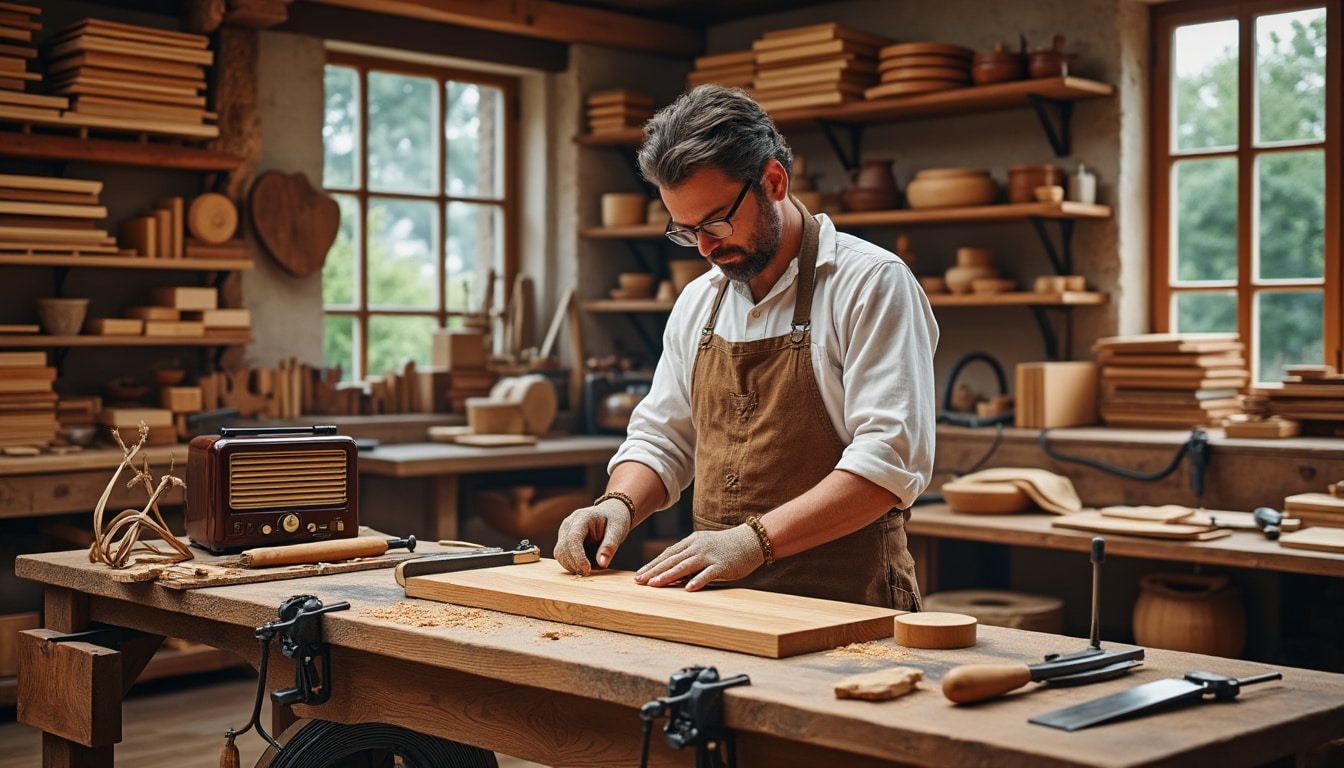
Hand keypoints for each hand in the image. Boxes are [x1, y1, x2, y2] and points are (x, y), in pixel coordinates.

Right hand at [553, 497, 631, 574]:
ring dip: (571, 565)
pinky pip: (562, 555)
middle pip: (563, 548)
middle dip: (575, 564)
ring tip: (588, 568)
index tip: (587, 570)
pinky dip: (571, 563)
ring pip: (560, 554)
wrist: (611, 512)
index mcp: (582, 518)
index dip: (578, 557)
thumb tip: (602, 564)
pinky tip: (583, 565)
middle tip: (590, 573)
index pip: (573, 539)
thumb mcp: (618, 531)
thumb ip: (609, 546)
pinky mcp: (563, 539)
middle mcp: (569, 523)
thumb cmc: (615, 519)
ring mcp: (564, 531)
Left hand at [634, 524, 763, 590]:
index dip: (652, 564)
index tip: (639, 574)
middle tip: (638, 581)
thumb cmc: (727, 546)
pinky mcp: (722, 565)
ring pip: (685, 566)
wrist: (752, 540)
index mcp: (692, 542)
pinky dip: (697, 580)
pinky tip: (687, 589)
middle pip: (671, 560)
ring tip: (654, 585)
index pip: (668, 554)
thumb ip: (690, 556)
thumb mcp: (705, 547)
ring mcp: (709, 555)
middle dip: (654, 571)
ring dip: (668, 575)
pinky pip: (707, 573)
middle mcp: (698, 547)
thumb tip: (673, 572)